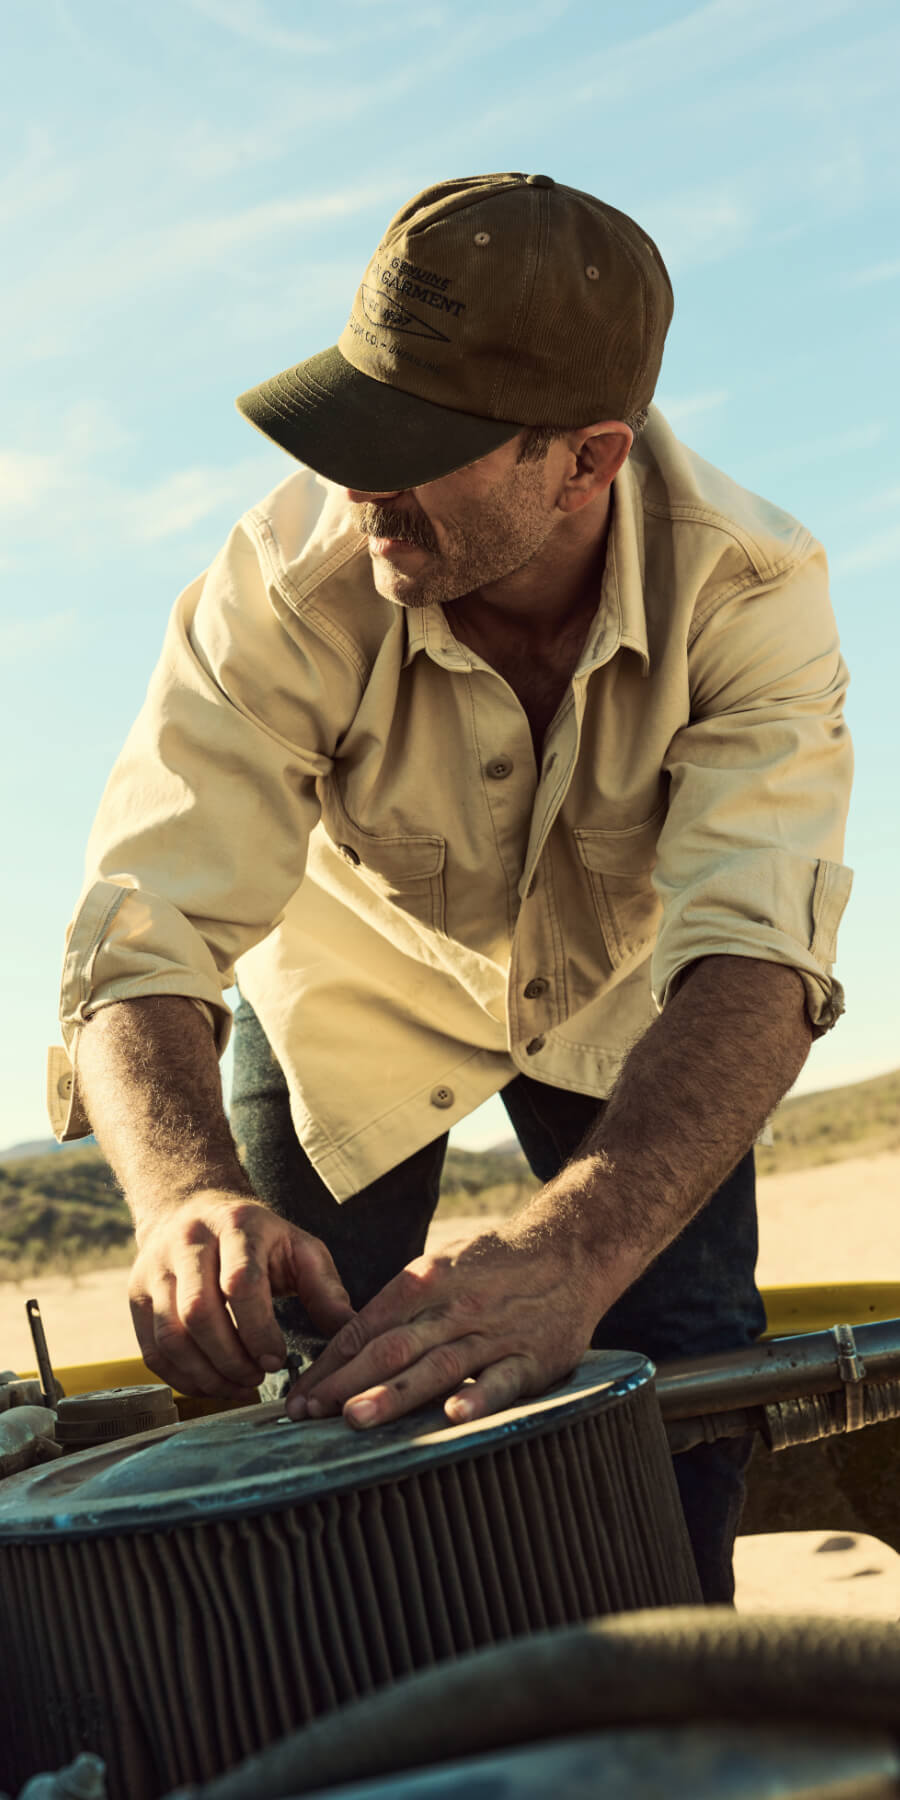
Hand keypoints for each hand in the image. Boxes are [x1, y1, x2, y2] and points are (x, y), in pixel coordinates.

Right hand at [128, 1194, 352, 1399]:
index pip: (240, 1282)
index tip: (278, 1359)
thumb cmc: (257, 1237)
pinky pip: (151, 1349)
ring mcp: (155, 1268)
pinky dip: (181, 1377)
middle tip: (258, 1376)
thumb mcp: (299, 1247)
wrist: (192, 1208)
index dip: (258, 1329)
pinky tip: (211, 1384)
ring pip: (170, 1336)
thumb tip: (349, 1332)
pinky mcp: (136, 1294)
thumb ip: (325, 1288)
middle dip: (231, 1359)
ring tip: (238, 1385)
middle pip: (198, 1314)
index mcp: (236, 1225)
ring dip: (206, 1374)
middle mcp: (188, 1242)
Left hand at [286, 1223, 599, 1429]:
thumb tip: (347, 1347)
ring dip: (394, 1394)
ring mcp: (492, 1334)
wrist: (569, 1252)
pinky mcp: (531, 1358)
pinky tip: (453, 1415)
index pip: (365, 1328)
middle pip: (391, 1348)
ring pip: (437, 1366)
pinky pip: (501, 1381)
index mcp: (424, 1283)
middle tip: (307, 1413)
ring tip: (356, 1418)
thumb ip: (399, 1308)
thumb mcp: (439, 1270)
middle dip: (345, 1384)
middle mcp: (453, 1308)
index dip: (329, 1364)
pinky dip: (477, 1397)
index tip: (298, 1394)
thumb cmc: (492, 1266)